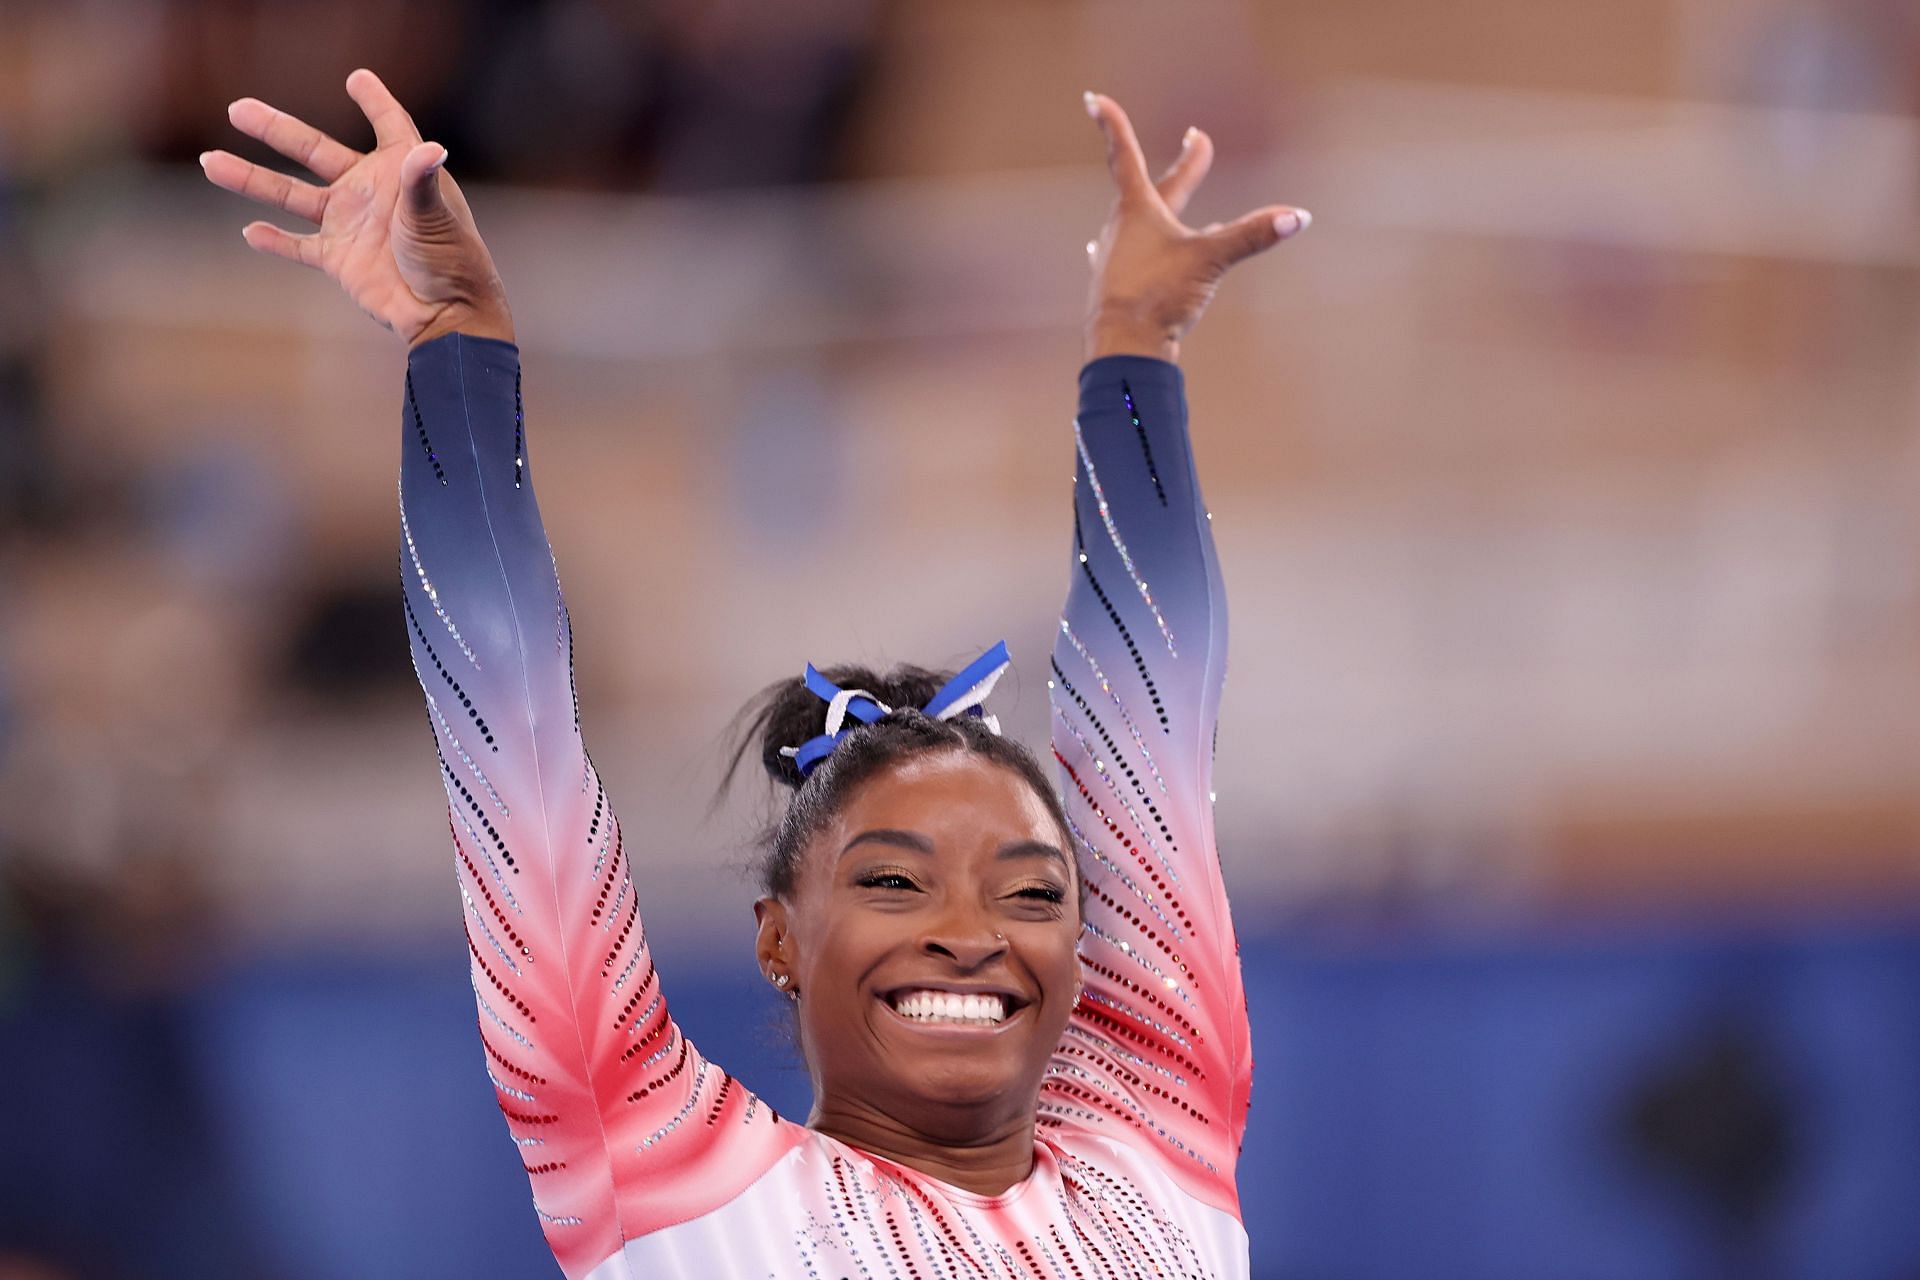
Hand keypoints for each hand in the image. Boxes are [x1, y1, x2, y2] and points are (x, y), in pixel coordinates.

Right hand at [201, 69, 513, 347]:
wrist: (444, 315)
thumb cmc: (451, 261)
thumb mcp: (435, 216)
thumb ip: (423, 181)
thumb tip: (430, 148)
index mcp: (399, 171)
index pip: (389, 125)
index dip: (375, 101)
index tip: (357, 79)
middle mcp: (369, 192)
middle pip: (314, 151)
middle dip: (276, 130)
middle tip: (237, 109)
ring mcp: (350, 224)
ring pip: (291, 195)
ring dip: (252, 180)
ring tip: (211, 162)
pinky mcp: (339, 259)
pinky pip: (299, 246)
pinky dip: (275, 241)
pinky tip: (250, 231)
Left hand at [1081, 92, 1308, 362]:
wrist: (1122, 348)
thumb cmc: (1157, 296)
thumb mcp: (1209, 260)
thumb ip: (1252, 235)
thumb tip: (1296, 217)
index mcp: (1137, 211)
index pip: (1125, 156)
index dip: (1113, 125)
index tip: (1094, 99)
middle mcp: (1121, 229)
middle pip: (1152, 189)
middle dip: (1181, 168)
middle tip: (1196, 141)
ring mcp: (1116, 259)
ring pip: (1139, 224)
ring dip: (1158, 209)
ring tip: (1164, 201)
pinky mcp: (1117, 287)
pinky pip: (1131, 256)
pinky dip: (1138, 247)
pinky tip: (1117, 252)